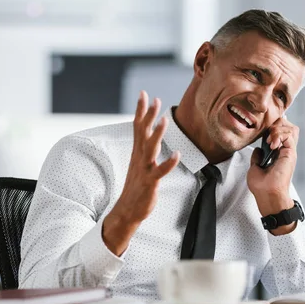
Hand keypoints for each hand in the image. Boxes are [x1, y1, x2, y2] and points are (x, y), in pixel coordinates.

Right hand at [102, 91, 180, 254]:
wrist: (127, 210)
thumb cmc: (137, 185)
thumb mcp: (140, 162)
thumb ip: (145, 146)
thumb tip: (149, 132)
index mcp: (137, 152)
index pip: (138, 126)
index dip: (141, 110)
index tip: (143, 93)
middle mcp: (139, 157)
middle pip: (143, 133)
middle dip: (148, 116)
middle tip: (154, 99)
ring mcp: (144, 169)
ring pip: (150, 149)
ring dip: (157, 135)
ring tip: (164, 120)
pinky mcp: (150, 182)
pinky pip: (159, 171)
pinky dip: (168, 163)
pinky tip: (176, 155)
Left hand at [247, 117, 298, 234]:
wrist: (267, 195)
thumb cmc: (262, 186)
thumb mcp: (255, 167)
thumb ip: (258, 157)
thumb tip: (258, 149)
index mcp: (278, 153)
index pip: (281, 132)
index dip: (273, 127)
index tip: (263, 134)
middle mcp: (285, 151)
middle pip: (289, 126)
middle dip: (277, 124)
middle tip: (268, 135)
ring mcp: (289, 152)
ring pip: (291, 128)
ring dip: (277, 130)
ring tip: (269, 140)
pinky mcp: (290, 154)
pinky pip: (289, 135)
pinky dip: (279, 135)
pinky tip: (272, 144)